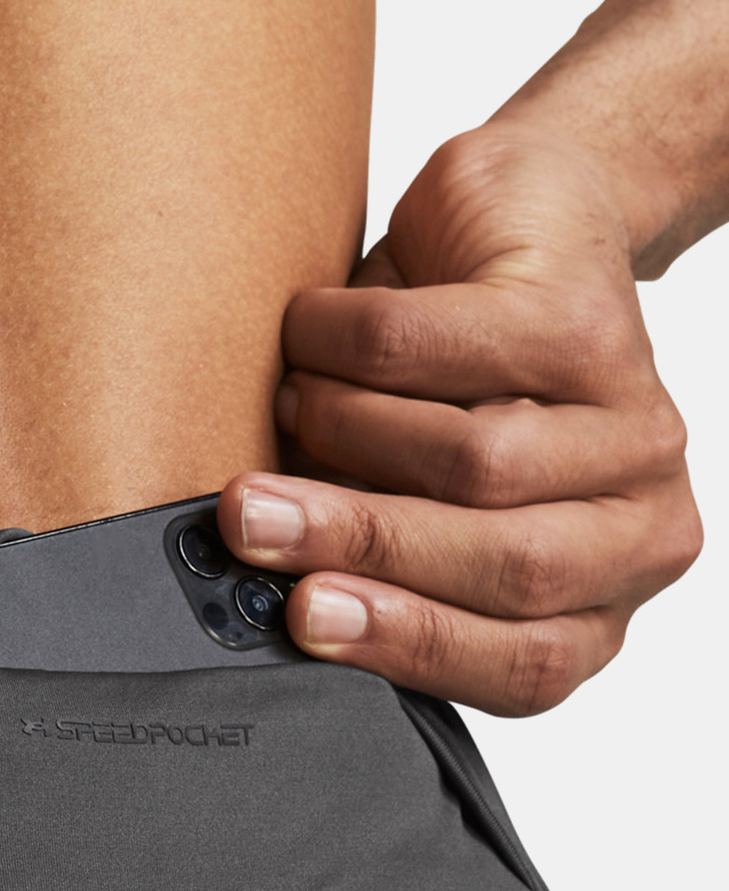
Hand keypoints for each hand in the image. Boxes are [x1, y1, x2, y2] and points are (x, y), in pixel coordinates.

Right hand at [219, 123, 701, 714]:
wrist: (526, 223)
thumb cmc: (457, 385)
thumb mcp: (412, 504)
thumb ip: (372, 567)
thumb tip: (262, 597)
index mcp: (597, 599)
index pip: (526, 667)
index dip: (406, 645)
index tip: (304, 617)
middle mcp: (637, 524)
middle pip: (507, 569)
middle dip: (360, 545)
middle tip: (253, 522)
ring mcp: (635, 424)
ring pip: (473, 464)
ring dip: (344, 433)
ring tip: (290, 406)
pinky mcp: (592, 322)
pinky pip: (434, 355)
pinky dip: (342, 348)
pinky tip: (310, 338)